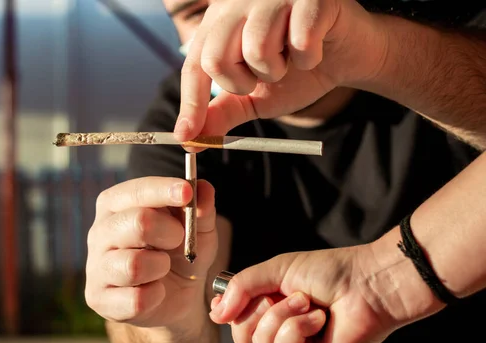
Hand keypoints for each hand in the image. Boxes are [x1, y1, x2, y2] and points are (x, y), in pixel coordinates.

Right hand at [85, 177, 217, 326]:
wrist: (176, 297)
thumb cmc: (181, 254)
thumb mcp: (200, 230)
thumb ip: (202, 209)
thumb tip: (203, 188)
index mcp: (116, 204)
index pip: (136, 191)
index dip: (163, 190)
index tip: (187, 192)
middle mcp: (100, 231)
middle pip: (138, 222)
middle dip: (170, 231)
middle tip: (179, 239)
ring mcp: (96, 266)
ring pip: (134, 265)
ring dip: (161, 266)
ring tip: (164, 267)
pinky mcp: (99, 298)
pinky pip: (136, 299)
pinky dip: (156, 295)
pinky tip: (156, 291)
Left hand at [174, 0, 387, 140]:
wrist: (345, 56)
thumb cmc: (295, 73)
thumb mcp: (252, 97)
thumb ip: (221, 113)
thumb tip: (190, 138)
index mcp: (220, 22)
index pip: (193, 66)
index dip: (190, 104)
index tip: (187, 137)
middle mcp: (240, 1)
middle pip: (216, 57)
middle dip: (242, 84)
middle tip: (264, 78)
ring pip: (257, 49)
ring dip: (278, 70)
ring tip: (291, 60)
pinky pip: (300, 41)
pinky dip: (309, 59)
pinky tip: (315, 50)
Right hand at [208, 246, 397, 342]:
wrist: (367, 283)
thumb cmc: (329, 271)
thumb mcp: (276, 269)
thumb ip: (242, 286)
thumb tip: (215, 312)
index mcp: (269, 303)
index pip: (234, 317)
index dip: (225, 311)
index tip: (222, 303)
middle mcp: (279, 326)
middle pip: (241, 336)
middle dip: (257, 311)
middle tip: (281, 295)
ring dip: (282, 316)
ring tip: (307, 302)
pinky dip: (298, 328)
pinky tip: (318, 318)